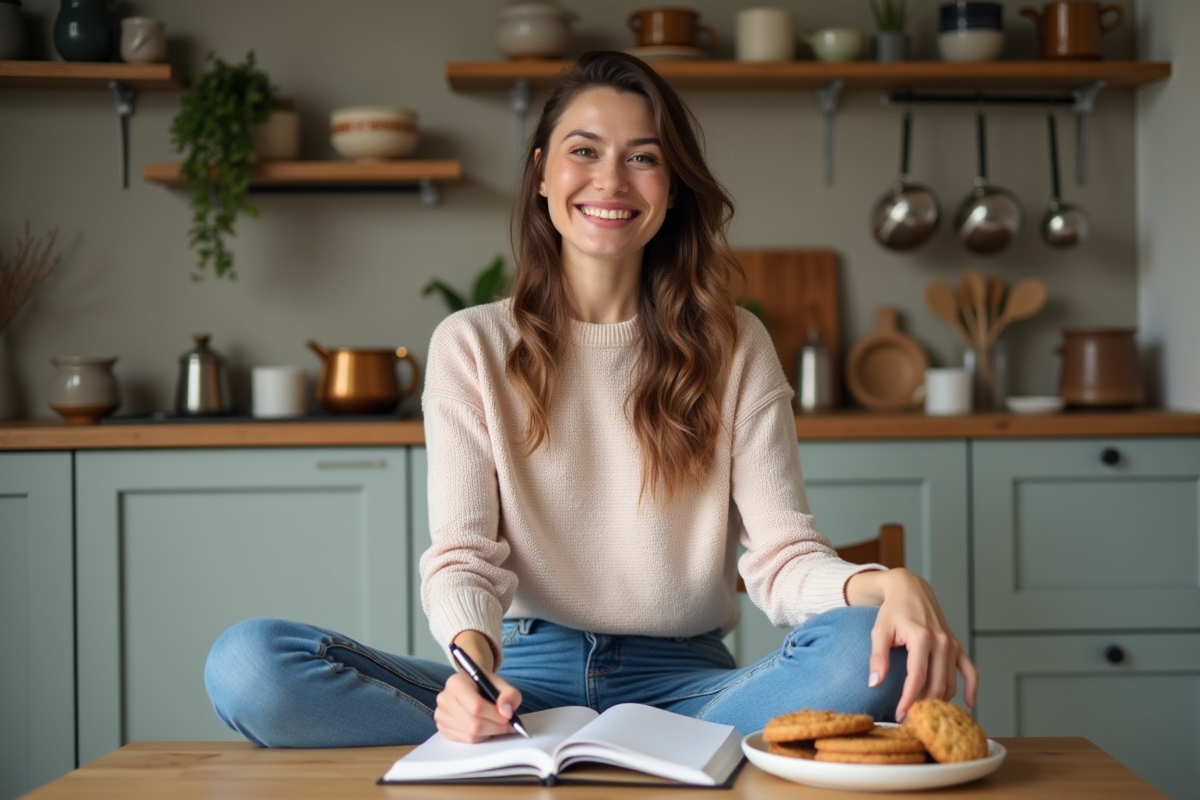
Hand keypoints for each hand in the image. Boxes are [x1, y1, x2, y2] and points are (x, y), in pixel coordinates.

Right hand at [434, 631, 522, 742]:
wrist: (471, 686)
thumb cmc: (485, 685)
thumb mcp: (502, 684)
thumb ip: (510, 695)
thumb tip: (506, 712)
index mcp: (456, 683)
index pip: (476, 706)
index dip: (495, 715)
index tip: (508, 717)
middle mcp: (444, 699)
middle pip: (473, 724)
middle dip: (494, 727)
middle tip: (507, 725)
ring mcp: (441, 715)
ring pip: (470, 735)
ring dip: (488, 733)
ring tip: (495, 724)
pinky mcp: (442, 727)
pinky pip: (465, 740)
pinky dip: (479, 737)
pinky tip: (484, 727)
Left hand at [845, 568, 978, 721]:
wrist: (910, 589)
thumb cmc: (892, 610)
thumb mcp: (879, 631)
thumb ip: (878, 657)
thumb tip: (874, 684)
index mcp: (922, 638)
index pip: (917, 678)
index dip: (908, 700)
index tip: (900, 716)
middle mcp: (942, 642)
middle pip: (936, 685)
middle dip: (923, 706)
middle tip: (910, 722)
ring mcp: (952, 645)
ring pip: (950, 683)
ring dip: (940, 702)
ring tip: (924, 716)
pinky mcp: (957, 646)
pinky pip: (970, 671)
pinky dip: (972, 688)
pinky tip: (968, 705)